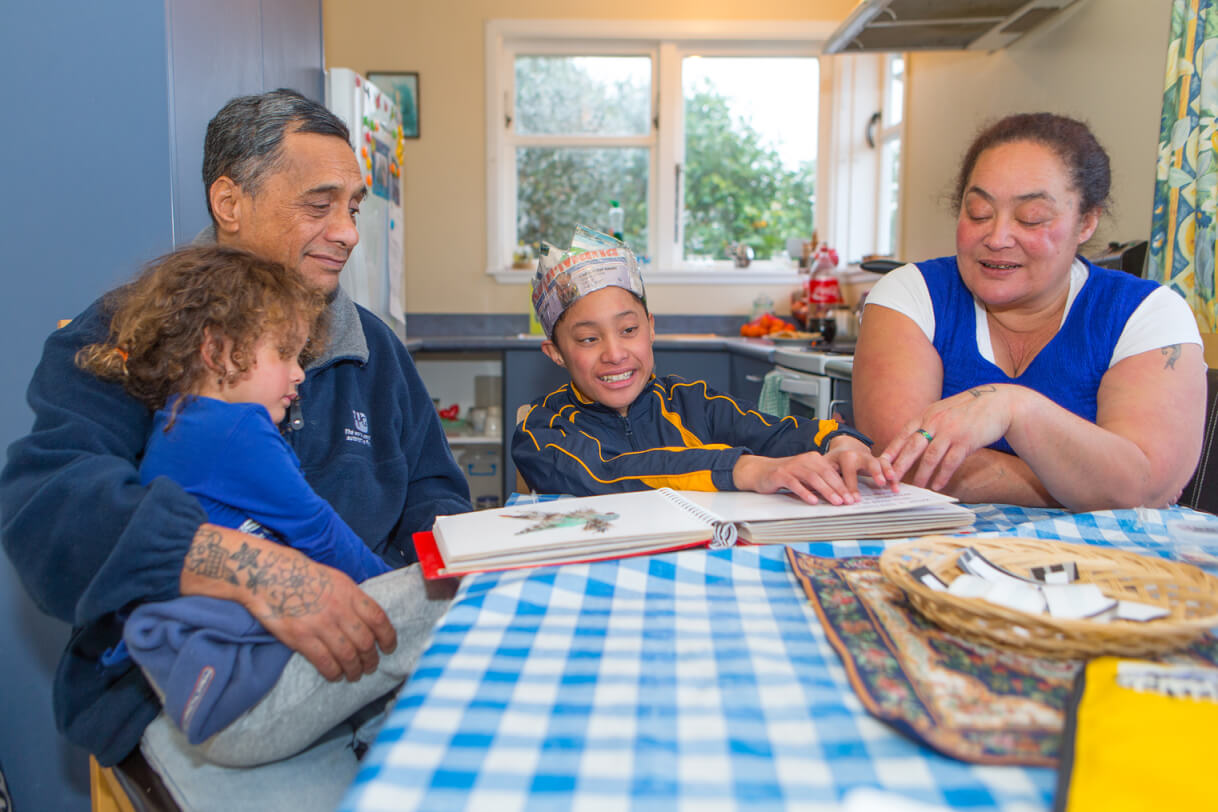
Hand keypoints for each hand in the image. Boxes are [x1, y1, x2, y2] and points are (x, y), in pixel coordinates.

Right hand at [181, 525, 396, 681]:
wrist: (268, 575)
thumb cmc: (301, 575)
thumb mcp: (335, 579)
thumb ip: (352, 598)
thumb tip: (366, 618)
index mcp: (350, 592)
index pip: (379, 619)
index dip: (388, 637)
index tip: (389, 647)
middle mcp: (339, 609)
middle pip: (365, 642)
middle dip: (371, 659)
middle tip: (371, 667)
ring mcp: (321, 624)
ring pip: (348, 656)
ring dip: (355, 670)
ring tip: (355, 675)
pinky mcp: (302, 638)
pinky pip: (325, 662)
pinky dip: (334, 673)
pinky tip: (335, 676)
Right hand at [733, 438, 892, 504]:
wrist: (760, 471)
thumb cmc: (785, 475)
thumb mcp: (805, 475)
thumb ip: (820, 481)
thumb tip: (840, 494)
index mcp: (813, 459)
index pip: (833, 472)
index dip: (844, 485)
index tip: (853, 498)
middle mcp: (804, 460)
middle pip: (825, 474)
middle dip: (839, 489)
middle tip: (848, 501)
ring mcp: (792, 466)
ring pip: (813, 478)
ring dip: (826, 491)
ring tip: (836, 502)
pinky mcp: (781, 475)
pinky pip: (795, 484)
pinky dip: (805, 492)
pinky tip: (813, 501)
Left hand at [824, 434, 897, 494]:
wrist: (845, 447)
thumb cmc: (833, 461)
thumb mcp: (826, 466)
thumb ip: (826, 478)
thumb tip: (821, 493)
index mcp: (844, 456)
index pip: (848, 472)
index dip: (850, 486)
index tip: (853, 500)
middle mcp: (859, 455)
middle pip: (868, 462)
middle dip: (874, 473)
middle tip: (880, 483)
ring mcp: (870, 457)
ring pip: (881, 463)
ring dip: (888, 472)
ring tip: (892, 481)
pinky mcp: (878, 461)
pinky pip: (887, 467)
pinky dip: (893, 475)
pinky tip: (896, 487)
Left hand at [881, 383, 1021, 490]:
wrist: (999, 403)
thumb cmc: (969, 410)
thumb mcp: (943, 411)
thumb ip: (928, 423)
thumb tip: (912, 439)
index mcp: (927, 414)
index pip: (903, 434)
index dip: (891, 450)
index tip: (880, 464)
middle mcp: (935, 422)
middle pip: (912, 447)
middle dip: (899, 466)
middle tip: (890, 481)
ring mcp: (951, 431)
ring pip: (930, 457)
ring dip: (921, 475)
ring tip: (915, 488)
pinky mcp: (966, 441)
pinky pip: (951, 462)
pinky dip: (942, 475)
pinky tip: (937, 485)